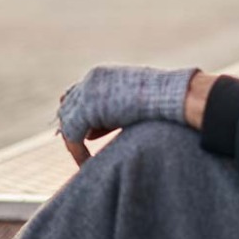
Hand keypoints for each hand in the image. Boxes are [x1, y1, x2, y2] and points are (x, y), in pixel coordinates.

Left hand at [57, 65, 196, 164]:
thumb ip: (107, 116)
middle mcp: (91, 79)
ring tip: (84, 160)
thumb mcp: (128, 106)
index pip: (77, 94)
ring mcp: (87, 91)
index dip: (79, 115)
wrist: (171, 95)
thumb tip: (89, 133)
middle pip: (68, 106)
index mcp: (101, 74)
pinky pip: (73, 135)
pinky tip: (87, 164)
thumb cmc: (160, 100)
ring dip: (74, 141)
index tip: (83, 135)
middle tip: (77, 150)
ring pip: (68, 121)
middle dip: (72, 128)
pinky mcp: (88, 108)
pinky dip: (77, 152)